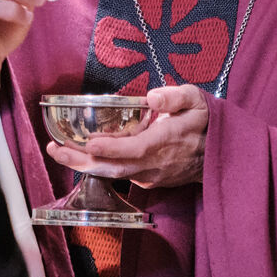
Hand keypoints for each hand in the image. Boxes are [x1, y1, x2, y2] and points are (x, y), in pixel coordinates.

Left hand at [48, 84, 207, 188]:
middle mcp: (155, 164)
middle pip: (114, 168)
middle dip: (82, 160)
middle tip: (55, 149)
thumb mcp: (198, 100)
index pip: (135, 149)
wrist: (221, 156)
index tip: (90, 142)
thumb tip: (153, 96)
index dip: (112, 148)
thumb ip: (176, 96)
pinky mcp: (149, 179)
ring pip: (114, 175)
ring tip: (59, 151)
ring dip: (85, 165)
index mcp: (166, 141)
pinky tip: (82, 156)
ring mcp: (151, 176)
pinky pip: (120, 176)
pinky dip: (99, 167)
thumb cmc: (205, 122)